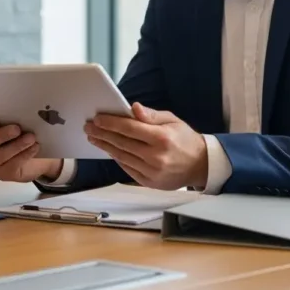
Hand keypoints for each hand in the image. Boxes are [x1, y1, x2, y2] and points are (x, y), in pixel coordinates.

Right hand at [0, 121, 62, 182]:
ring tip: (31, 138)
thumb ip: (14, 118)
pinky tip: (35, 147)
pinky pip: (12, 165)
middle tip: (17, 129)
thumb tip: (22, 110)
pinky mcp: (3, 174)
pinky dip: (24, 155)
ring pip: (0, 155)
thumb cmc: (23, 135)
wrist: (36, 158)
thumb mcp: (19, 124)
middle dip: (2, 135)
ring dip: (16, 145)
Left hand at [84, 102, 206, 189]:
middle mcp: (156, 156)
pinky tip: (109, 149)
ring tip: (94, 138)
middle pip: (121, 143)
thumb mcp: (172, 120)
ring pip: (121, 157)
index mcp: (162, 138)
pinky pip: (127, 168)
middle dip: (102, 134)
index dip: (111, 123)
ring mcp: (152, 172)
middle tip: (89, 127)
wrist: (201, 165)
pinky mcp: (149, 182)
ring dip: (105, 146)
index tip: (97, 118)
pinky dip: (116, 158)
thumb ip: (151, 115)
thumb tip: (133, 108)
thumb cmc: (185, 139)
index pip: (129, 128)